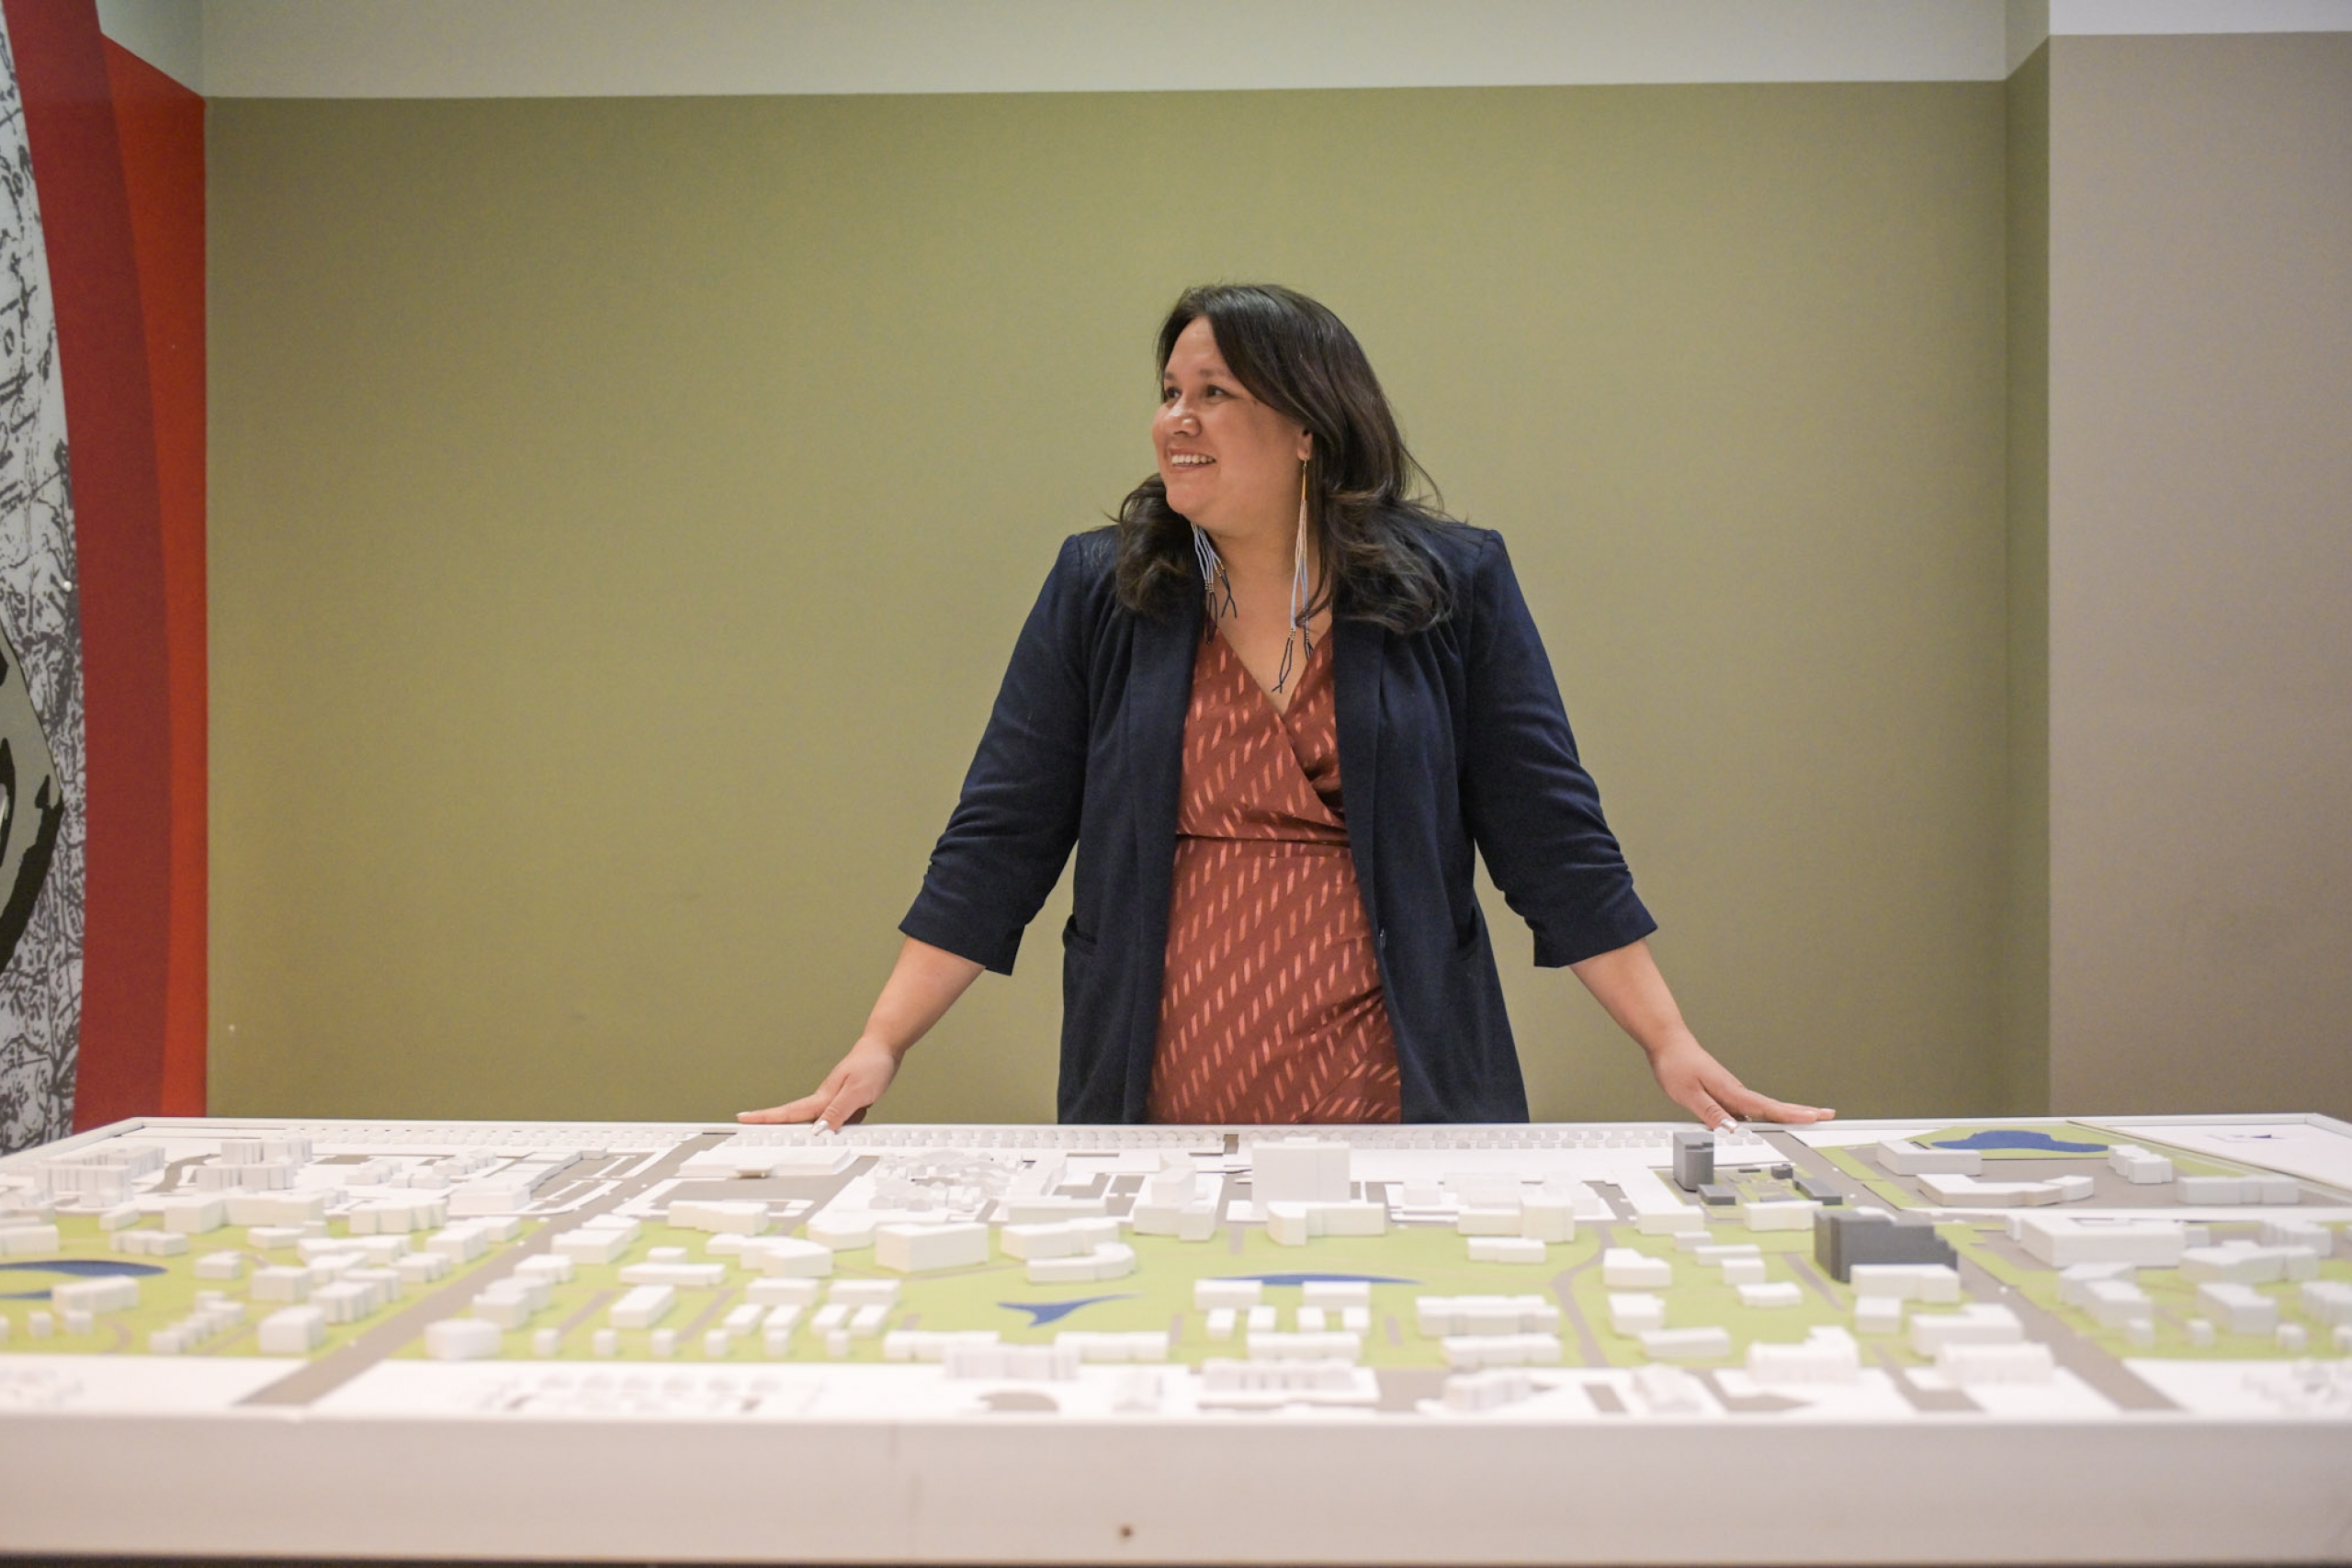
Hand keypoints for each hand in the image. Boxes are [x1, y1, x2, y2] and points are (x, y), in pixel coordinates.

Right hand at [738, 1036, 901, 1129]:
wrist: (885, 1047)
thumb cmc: (871, 1064)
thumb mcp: (856, 1092)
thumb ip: (837, 1112)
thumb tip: (819, 1131)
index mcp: (823, 1097)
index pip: (789, 1111)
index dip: (765, 1117)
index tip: (743, 1118)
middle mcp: (825, 1099)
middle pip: (796, 1118)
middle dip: (774, 1126)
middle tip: (753, 1135)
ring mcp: (835, 1100)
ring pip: (817, 1122)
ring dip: (805, 1132)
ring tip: (788, 1142)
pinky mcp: (846, 1101)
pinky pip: (836, 1120)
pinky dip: (832, 1128)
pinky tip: (838, 1133)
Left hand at [1644, 1033, 1833, 1130]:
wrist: (1668, 1043)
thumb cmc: (1676, 1064)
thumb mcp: (1688, 1093)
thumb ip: (1710, 1113)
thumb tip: (1731, 1130)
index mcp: (1731, 1091)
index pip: (1766, 1106)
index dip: (1791, 1114)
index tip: (1814, 1116)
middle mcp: (1735, 1091)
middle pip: (1773, 1106)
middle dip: (1801, 1111)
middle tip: (1827, 1115)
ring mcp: (1732, 1091)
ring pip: (1764, 1107)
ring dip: (1787, 1113)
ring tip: (1808, 1120)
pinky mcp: (1725, 1093)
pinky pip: (1750, 1108)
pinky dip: (1765, 1114)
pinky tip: (1769, 1123)